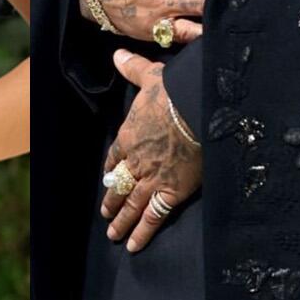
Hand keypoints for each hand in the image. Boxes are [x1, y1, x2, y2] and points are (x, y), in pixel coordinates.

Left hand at [101, 50, 200, 252]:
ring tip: (112, 234)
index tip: (107, 176)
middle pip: (119, 185)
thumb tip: (117, 55)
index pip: (115, 156)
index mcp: (129, 135)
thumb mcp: (149, 76)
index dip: (111, 167)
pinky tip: (134, 245)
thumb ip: (132, 69)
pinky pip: (154, 216)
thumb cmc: (174, 92)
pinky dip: (143, 231)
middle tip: (105, 216)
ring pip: (131, 204)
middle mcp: (136, 160)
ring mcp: (152, 178)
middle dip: (112, 201)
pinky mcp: (171, 191)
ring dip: (121, 221)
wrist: (195, 109)